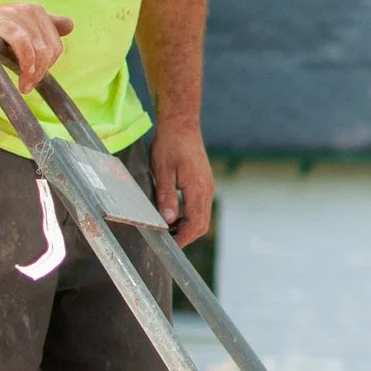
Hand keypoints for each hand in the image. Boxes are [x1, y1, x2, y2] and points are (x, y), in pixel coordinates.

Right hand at [0, 1, 73, 90]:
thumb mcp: (19, 30)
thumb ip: (43, 28)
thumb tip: (69, 25)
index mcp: (36, 12)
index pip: (55, 45)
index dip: (48, 65)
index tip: (35, 77)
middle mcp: (29, 10)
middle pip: (49, 49)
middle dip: (41, 72)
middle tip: (27, 85)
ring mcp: (14, 15)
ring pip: (38, 49)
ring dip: (33, 73)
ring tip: (24, 86)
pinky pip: (22, 43)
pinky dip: (26, 62)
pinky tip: (22, 76)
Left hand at [152, 124, 215, 246]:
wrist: (182, 123)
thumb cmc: (170, 144)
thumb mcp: (162, 170)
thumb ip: (166, 196)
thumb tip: (168, 220)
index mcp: (198, 189)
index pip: (194, 224)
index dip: (182, 239)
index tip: (168, 246)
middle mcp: (207, 190)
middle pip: (201, 225)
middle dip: (185, 237)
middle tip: (166, 242)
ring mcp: (207, 187)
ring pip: (201, 217)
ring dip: (187, 228)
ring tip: (167, 231)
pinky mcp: (204, 183)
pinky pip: (200, 207)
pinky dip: (189, 217)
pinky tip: (174, 216)